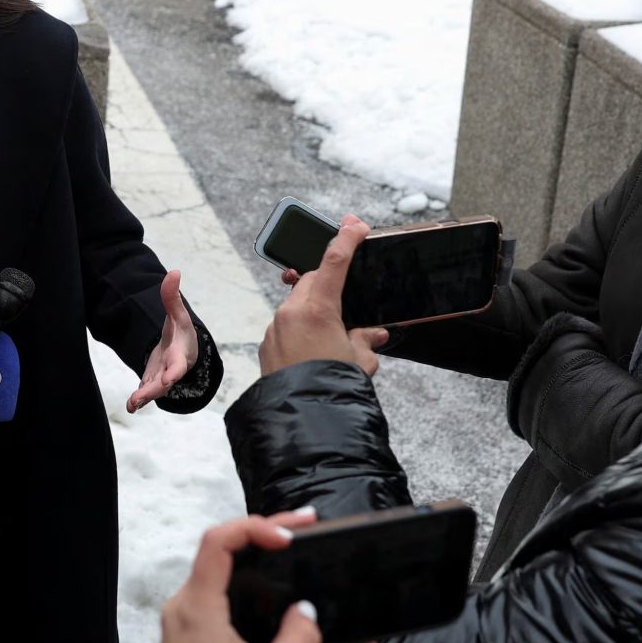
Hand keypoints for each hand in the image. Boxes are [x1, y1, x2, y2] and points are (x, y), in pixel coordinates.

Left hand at [127, 271, 197, 412]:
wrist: (183, 352)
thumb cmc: (182, 334)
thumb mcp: (178, 316)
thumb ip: (172, 297)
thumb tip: (174, 272)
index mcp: (179, 355)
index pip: (178, 364)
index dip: (174, 372)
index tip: (169, 379)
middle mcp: (171, 371)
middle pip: (164, 383)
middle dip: (155, 389)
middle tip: (144, 396)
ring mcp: (160, 379)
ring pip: (153, 391)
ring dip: (144, 397)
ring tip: (133, 404)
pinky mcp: (150, 383)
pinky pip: (144, 394)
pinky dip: (138, 401)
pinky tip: (130, 406)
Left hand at [152, 513, 325, 642]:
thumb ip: (298, 638)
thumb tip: (307, 611)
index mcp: (197, 610)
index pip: (219, 541)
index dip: (256, 527)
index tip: (290, 537)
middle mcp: (183, 608)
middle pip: (220, 550)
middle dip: (263, 535)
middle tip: (304, 528)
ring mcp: (183, 622)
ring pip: (220, 573)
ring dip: (258, 564)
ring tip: (296, 555)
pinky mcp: (189, 636)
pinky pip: (219, 600)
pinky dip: (248, 593)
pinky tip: (280, 607)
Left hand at [260, 216, 388, 376]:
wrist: (301, 417)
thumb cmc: (332, 387)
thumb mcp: (360, 361)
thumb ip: (365, 339)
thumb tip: (374, 334)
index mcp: (318, 309)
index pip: (334, 261)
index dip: (346, 239)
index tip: (355, 225)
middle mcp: (292, 312)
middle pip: (312, 281)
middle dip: (329, 284)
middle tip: (347, 301)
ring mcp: (276, 328)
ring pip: (297, 304)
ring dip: (314, 310)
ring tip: (333, 336)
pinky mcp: (267, 345)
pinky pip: (286, 326)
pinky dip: (300, 330)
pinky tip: (313, 350)